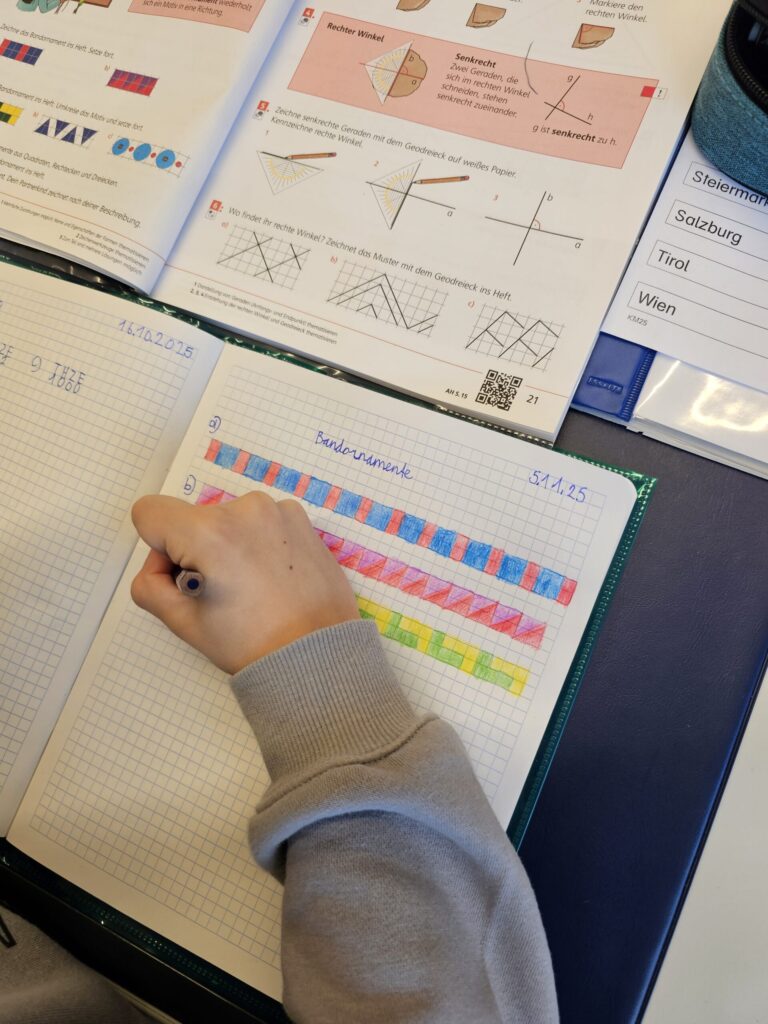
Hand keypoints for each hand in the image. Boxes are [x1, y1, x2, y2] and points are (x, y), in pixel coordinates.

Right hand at [130, 493, 359, 673]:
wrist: (319, 653)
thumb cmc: (252, 643)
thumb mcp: (185, 624)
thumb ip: (150, 587)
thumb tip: (160, 565)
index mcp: (210, 532)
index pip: (150, 513)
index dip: (157, 550)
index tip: (185, 579)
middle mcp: (244, 508)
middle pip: (191, 519)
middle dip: (195, 552)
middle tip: (223, 594)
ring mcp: (277, 509)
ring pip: (226, 520)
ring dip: (227, 546)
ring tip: (252, 588)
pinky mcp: (300, 518)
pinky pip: (258, 522)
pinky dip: (256, 543)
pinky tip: (273, 578)